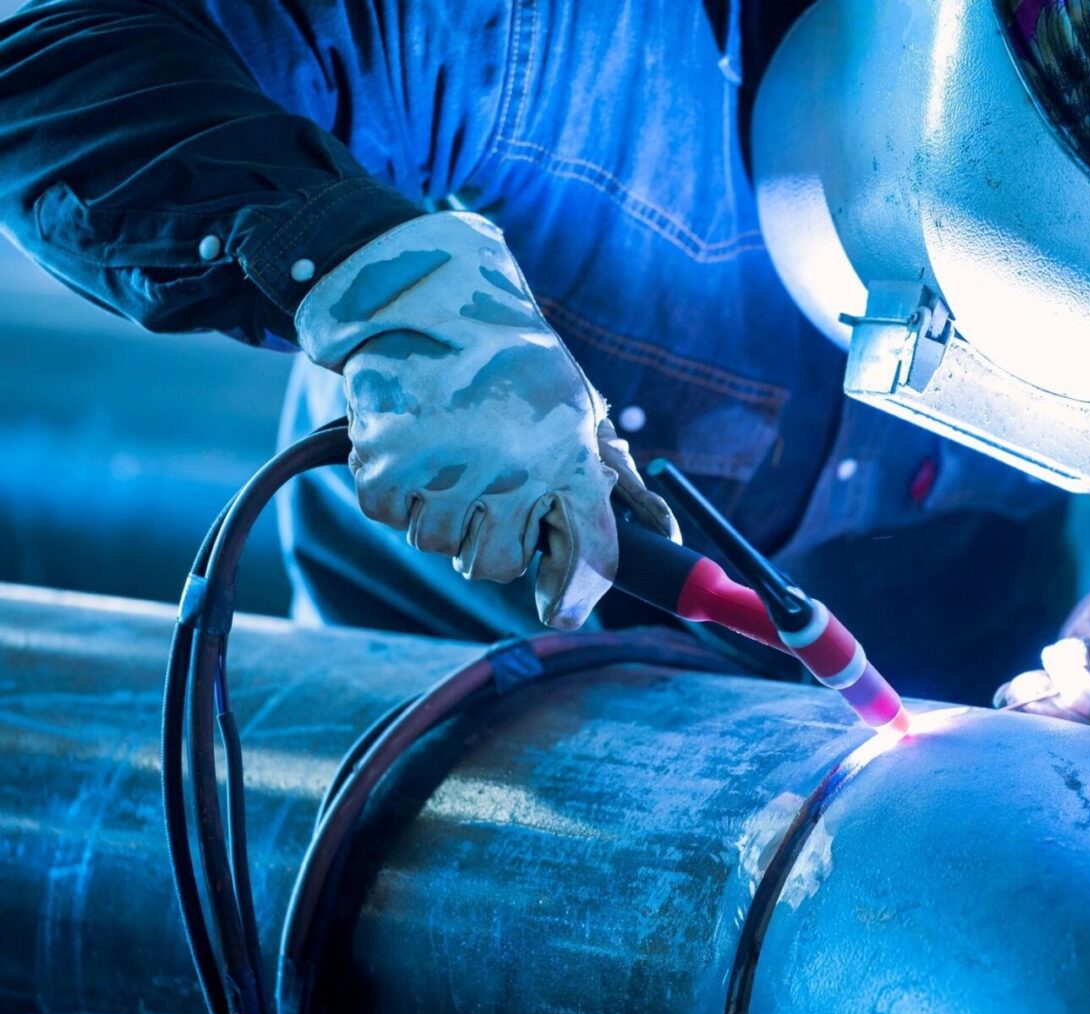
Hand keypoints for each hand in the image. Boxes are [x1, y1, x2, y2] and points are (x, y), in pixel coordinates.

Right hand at [296, 212, 674, 629]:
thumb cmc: (514, 356)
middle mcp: (515, 475)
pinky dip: (394, 489)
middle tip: (483, 495)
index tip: (559, 612)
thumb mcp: (579, 406)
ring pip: (440, 543)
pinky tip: (409, 444)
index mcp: (572, 459)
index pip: (588, 556)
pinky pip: (391, 515)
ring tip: (445, 454)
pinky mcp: (390, 466)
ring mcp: (449, 474)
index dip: (574, 595)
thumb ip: (617, 473)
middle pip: (498, 565)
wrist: (431, 295)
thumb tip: (669, 530)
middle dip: (491, 541)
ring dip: (440, 511)